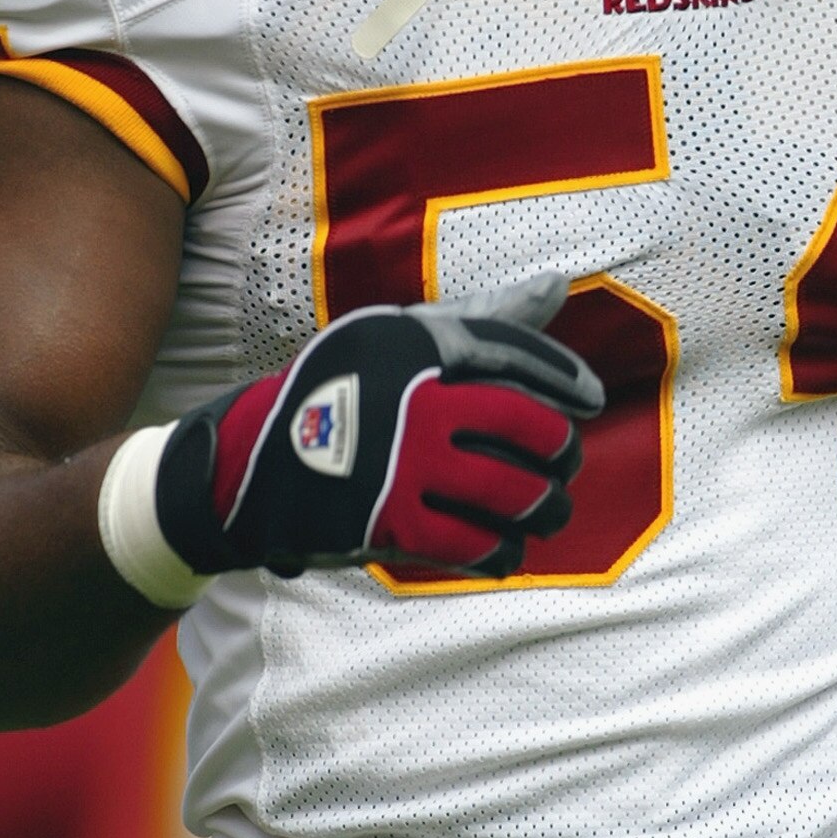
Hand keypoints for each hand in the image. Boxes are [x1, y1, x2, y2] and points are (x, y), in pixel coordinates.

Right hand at [154, 274, 603, 581]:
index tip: (590, 402)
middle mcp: (416, 396)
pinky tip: (506, 551)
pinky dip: (502, 552)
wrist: (246, 464)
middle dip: (562, 452)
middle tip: (565, 465)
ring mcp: (404, 461)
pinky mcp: (389, 518)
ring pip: (514, 492)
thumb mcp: (402, 338)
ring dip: (545, 509)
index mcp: (419, 343)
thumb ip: (482, 317)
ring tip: (547, 513)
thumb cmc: (342, 391)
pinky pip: (475, 543)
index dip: (565, 382)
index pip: (517, 356)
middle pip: (531, 427)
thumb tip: (558, 285)